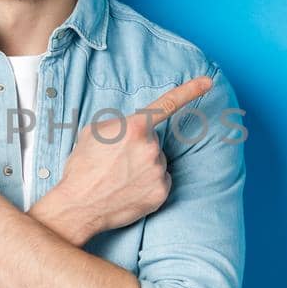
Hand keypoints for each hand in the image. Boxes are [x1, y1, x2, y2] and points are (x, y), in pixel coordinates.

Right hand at [48, 74, 212, 236]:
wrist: (78, 205)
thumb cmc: (82, 167)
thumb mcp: (92, 132)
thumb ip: (118, 123)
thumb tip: (131, 127)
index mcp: (134, 127)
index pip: (167, 104)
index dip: (190, 90)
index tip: (208, 82)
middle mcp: (151, 147)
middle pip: (153, 141)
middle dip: (138, 147)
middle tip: (114, 162)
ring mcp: (158, 171)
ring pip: (157, 161)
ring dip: (143, 166)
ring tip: (118, 178)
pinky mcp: (161, 192)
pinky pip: (161, 180)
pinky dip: (148, 184)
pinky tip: (129, 189)